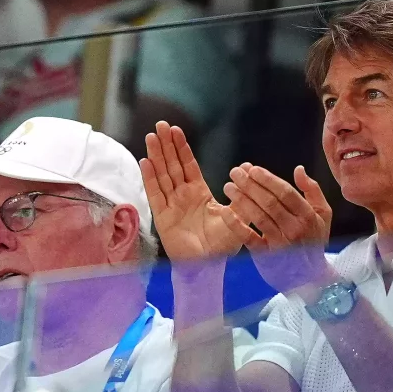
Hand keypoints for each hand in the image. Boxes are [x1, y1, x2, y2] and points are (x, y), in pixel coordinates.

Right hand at [139, 121, 252, 260]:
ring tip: (152, 136)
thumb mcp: (237, 215)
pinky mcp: (162, 218)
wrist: (210, 266)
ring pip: (162, 175)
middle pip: (172, 165)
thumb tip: (246, 168)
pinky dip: (150, 178)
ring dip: (156, 156)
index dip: (181, 148)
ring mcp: (171, 206)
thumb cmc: (222, 245)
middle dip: (166, 145)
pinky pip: (155, 194)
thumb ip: (241, 194)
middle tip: (160, 124)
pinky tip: (145, 162)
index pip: (188, 165)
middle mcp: (183, 197)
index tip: (176, 130)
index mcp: (199, 194)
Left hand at [224, 163, 333, 295]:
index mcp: (308, 216)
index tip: (252, 169)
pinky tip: (225, 211)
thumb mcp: (322, 215)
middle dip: (250, 185)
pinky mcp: (266, 256)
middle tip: (235, 172)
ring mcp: (280, 243)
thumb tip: (299, 170)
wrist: (310, 277)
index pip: (285, 192)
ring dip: (241, 199)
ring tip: (228, 187)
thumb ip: (312, 190)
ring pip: (258, 217)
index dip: (267, 179)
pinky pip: (249, 237)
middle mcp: (295, 229)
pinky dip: (236, 224)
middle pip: (269, 202)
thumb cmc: (313, 240)